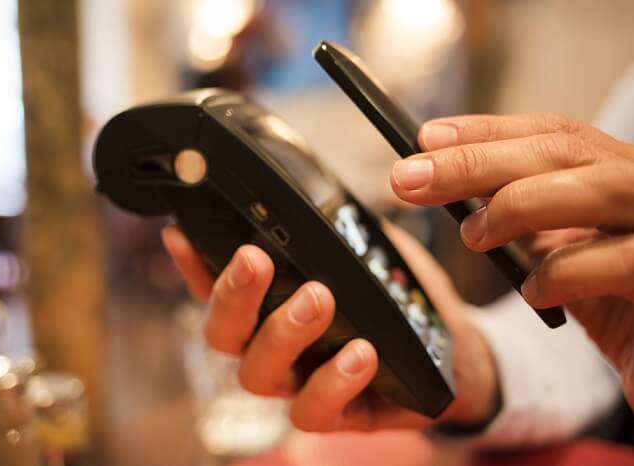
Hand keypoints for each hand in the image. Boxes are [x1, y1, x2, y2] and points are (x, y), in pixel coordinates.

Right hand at [162, 223, 497, 431]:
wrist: (451, 346)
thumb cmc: (399, 294)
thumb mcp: (369, 249)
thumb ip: (336, 227)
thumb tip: (311, 192)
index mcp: (273, 304)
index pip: (217, 285)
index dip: (193, 264)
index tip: (181, 233)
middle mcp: (274, 345)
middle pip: (223, 334)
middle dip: (233, 295)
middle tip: (255, 259)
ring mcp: (300, 382)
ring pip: (257, 374)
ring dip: (281, 333)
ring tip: (318, 298)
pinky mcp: (337, 414)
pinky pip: (313, 412)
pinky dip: (332, 382)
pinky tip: (360, 353)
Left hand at [390, 113, 633, 406]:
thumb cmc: (619, 306)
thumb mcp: (568, 253)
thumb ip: (529, 221)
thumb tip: (451, 191)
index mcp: (620, 175)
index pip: (554, 134)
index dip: (487, 131)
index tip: (426, 137)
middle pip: (563, 151)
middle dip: (476, 161)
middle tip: (407, 178)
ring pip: (601, 187)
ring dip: (519, 204)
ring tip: (472, 236)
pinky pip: (622, 260)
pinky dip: (564, 271)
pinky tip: (532, 291)